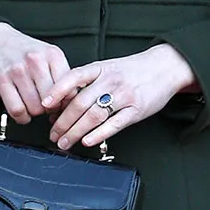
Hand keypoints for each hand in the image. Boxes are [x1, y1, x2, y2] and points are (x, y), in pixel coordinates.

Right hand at [0, 21, 72, 122]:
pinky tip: (22, 113)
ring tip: (31, 106)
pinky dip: (22, 117)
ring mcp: (18, 70)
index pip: (68, 90)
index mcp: (53, 54)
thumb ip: (61, 75)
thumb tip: (71, 101)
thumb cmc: (23, 51)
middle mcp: (36, 61)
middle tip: (44, 106)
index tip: (59, 105)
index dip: (65, 103)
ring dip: (34, 113)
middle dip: (49, 109)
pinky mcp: (2, 80)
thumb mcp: (47, 55)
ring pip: (35, 108)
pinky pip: (17, 110)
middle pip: (51, 102)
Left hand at [43, 45, 197, 150]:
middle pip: (80, 103)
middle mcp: (110, 80)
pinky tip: (87, 141)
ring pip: (94, 116)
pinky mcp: (136, 110)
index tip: (44, 105)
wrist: (165, 67)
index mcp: (100, 68)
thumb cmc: (131, 70)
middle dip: (63, 122)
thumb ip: (86, 82)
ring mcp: (124, 95)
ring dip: (76, 132)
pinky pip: (114, 124)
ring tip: (65, 142)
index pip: (73, 77)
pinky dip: (99, 134)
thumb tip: (60, 103)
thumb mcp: (107, 68)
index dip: (57, 91)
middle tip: (53, 135)